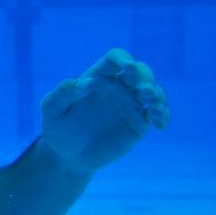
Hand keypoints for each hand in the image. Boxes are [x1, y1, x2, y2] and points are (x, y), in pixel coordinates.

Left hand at [39, 48, 170, 173]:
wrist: (68, 155)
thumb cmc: (58, 127)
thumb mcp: (52, 110)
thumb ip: (62, 93)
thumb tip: (86, 82)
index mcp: (98, 77)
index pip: (115, 59)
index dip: (123, 59)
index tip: (126, 68)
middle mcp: (119, 86)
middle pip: (140, 71)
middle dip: (144, 76)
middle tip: (141, 89)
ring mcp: (132, 104)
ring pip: (153, 91)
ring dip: (157, 95)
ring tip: (152, 105)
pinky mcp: (140, 122)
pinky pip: (157, 114)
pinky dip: (163, 115)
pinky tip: (160, 123)